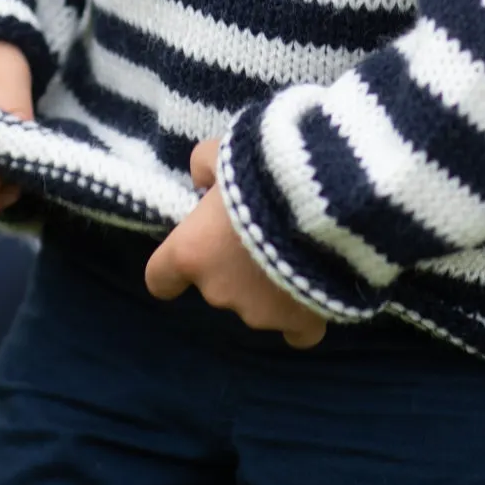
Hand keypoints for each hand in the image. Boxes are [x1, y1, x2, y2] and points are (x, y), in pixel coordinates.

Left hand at [144, 139, 326, 349]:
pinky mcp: (299, 322)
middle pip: (217, 284)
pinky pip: (297, 332)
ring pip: (257, 302)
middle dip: (235, 263)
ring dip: (269, 281)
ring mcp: (259, 313)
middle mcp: (218, 291)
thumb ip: (205, 165)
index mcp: (191, 253)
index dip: (175, 268)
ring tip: (298, 244)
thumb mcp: (225, 152)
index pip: (160, 279)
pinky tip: (314, 288)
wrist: (325, 202)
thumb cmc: (263, 175)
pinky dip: (303, 313)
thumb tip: (203, 179)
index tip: (197, 251)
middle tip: (263, 227)